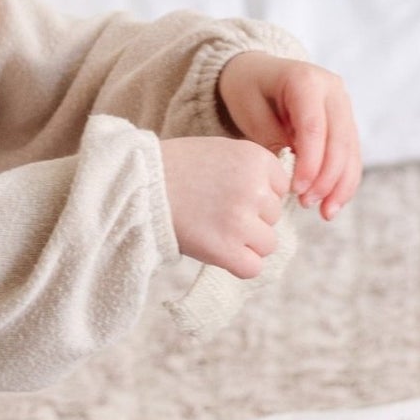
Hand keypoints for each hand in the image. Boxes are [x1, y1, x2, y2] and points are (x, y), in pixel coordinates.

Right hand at [158, 137, 289, 278]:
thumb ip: (253, 171)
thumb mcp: (222, 152)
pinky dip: (239, 264)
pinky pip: (252, 267)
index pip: (281, 188)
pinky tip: (219, 251)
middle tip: (216, 211)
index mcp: (256, 159)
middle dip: (251, 218)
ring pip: (268, 244)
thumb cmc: (176, 168)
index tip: (230, 193)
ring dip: (246, 243)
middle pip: (274, 217)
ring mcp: (241, 221)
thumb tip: (276, 201)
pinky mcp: (226, 249)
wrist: (138, 186)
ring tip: (215, 230)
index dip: (258, 194)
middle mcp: (254, 189)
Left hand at [215, 51, 362, 220]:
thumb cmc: (248, 89)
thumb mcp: (249, 109)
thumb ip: (272, 138)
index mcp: (306, 79)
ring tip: (325, 213)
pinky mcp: (345, 123)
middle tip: (308, 203)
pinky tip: (333, 204)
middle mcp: (332, 90)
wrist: (257, 71)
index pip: (314, 126)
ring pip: (351, 150)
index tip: (297, 189)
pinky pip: (351, 155)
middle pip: (339, 140)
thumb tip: (293, 173)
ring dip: (341, 185)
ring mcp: (343, 105)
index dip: (310, 162)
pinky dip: (344, 181)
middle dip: (327, 177)